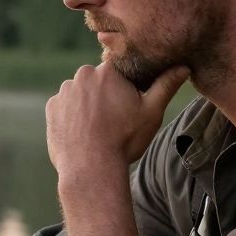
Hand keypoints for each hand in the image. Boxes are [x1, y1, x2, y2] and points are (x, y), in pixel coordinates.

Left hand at [45, 62, 189, 187]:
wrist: (90, 169)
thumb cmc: (124, 140)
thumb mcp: (151, 113)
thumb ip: (166, 86)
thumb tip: (184, 67)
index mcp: (108, 71)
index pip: (119, 71)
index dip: (125, 88)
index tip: (128, 106)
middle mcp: (82, 75)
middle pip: (98, 81)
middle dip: (105, 95)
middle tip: (114, 121)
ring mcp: (64, 92)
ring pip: (81, 94)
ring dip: (87, 105)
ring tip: (97, 130)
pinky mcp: (52, 108)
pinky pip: (65, 107)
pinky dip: (72, 117)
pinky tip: (83, 134)